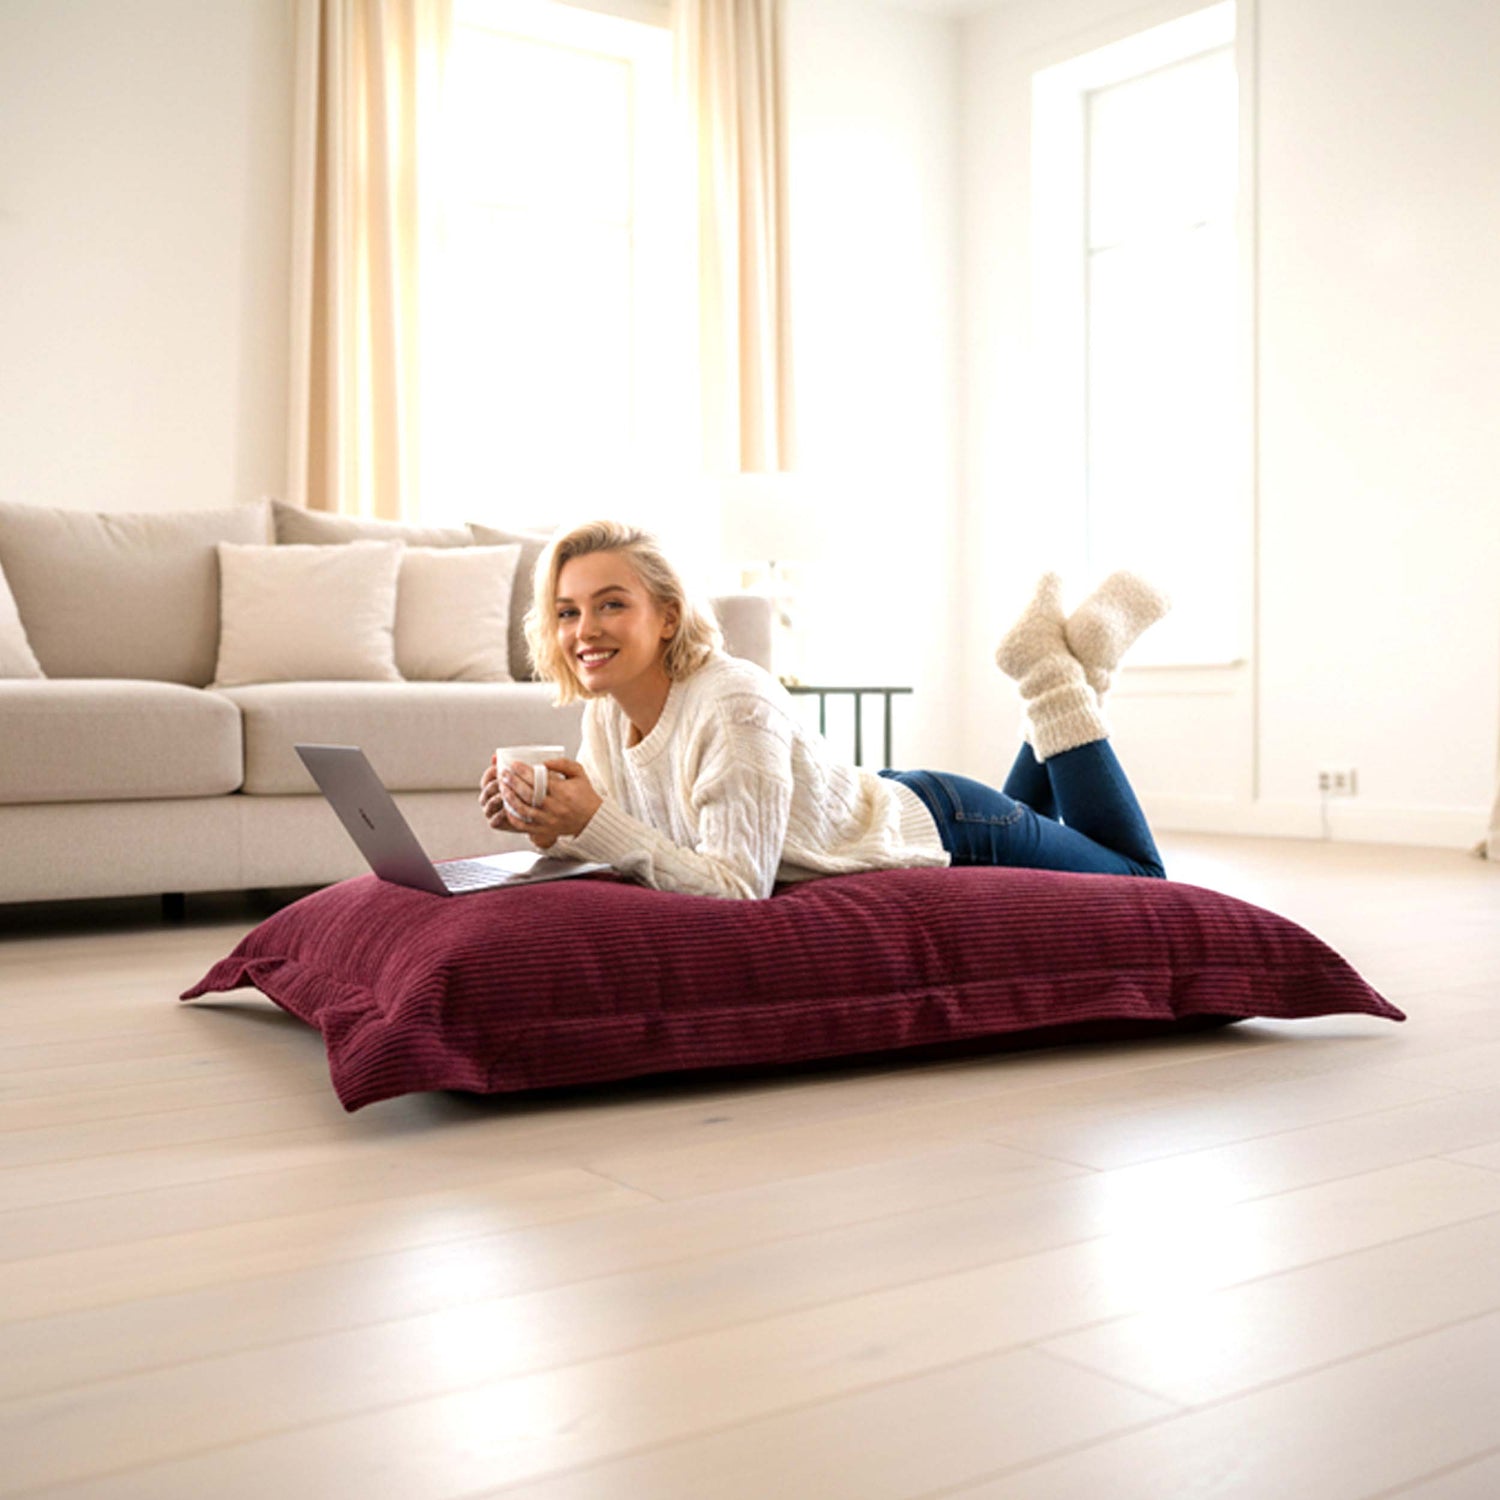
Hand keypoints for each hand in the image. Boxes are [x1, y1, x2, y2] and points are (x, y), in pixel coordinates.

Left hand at [479, 756, 600, 849]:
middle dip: (513, 782)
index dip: (524, 771)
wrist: (592, 820)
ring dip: (510, 798)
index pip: (538, 780)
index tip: (514, 765)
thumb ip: (562, 764)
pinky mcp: (544, 830)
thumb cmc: (584, 794)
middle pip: (528, 794)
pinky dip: (513, 817)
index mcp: (563, 792)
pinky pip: (524, 826)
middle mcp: (555, 807)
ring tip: (503, 789)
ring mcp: (548, 821)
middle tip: (503, 774)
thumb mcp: (579, 774)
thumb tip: (542, 762)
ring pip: (523, 810)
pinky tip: (507, 808)